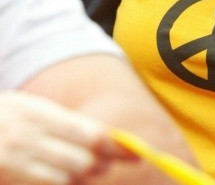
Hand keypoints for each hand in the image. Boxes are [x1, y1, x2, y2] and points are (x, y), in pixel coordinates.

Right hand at [0, 91, 129, 184]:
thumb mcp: (25, 107)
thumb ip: (59, 122)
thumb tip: (100, 138)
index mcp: (37, 113)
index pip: (90, 133)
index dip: (114, 146)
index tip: (132, 152)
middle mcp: (28, 138)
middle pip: (83, 161)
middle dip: (98, 165)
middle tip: (101, 163)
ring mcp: (15, 163)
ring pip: (67, 180)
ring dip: (79, 178)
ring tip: (79, 170)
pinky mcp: (9, 179)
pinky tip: (57, 177)